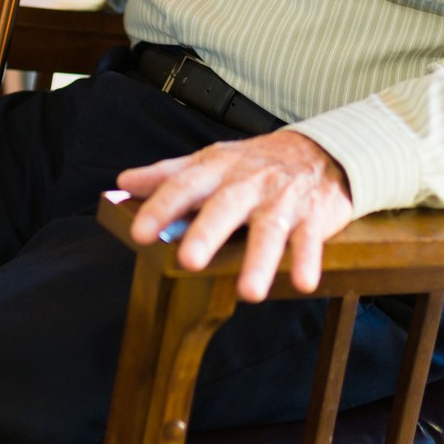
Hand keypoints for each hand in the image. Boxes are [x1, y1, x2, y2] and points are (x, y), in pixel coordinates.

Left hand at [119, 131, 354, 302]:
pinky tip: (303, 283)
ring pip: (270, 230)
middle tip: (189, 261)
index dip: (161, 208)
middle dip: (207, 234)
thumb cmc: (255, 163)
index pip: (184, 186)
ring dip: (260, 261)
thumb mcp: (211, 161)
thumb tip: (125, 183)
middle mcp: (247, 185)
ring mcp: (281, 201)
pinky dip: (308, 261)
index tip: (139, 232)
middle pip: (225, 207)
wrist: (319, 150)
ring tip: (249, 293)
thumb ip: (169, 174)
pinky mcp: (311, 217)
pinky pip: (310, 240)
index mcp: (217, 170)